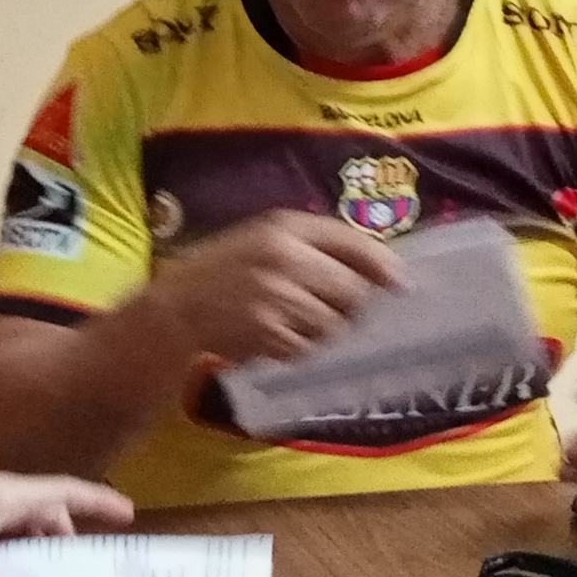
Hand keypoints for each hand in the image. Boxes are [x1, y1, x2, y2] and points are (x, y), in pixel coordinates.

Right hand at [132, 209, 403, 364]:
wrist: (174, 308)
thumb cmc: (223, 271)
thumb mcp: (262, 239)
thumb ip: (312, 246)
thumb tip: (376, 269)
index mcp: (284, 227)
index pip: (352, 243)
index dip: (383, 266)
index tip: (401, 284)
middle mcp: (284, 257)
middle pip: (351, 290)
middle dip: (352, 308)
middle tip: (340, 314)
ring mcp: (275, 297)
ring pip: (332, 324)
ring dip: (326, 332)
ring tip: (300, 326)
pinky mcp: (266, 331)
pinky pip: (306, 348)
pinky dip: (301, 349)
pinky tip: (280, 339)